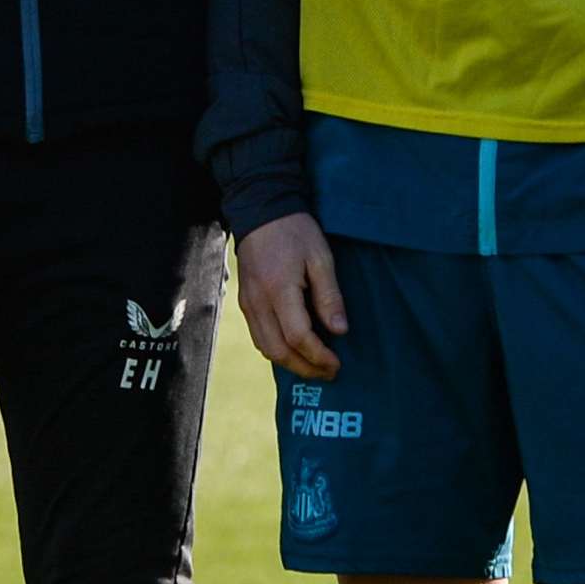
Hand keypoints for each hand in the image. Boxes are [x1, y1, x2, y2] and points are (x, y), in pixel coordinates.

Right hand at [235, 212, 347, 380]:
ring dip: (290, 364)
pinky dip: (276, 350)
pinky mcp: (245, 302)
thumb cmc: (295, 231)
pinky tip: (294, 350)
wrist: (260, 210)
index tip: (337, 363)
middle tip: (328, 373)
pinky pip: (258, 336)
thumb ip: (329, 296)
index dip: (318, 356)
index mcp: (279, 289)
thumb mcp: (320, 257)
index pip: (298, 336)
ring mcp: (248, 303)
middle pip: (278, 351)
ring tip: (314, 366)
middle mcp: (258, 302)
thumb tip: (339, 330)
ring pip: (265, 348)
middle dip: (305, 368)